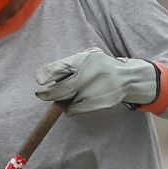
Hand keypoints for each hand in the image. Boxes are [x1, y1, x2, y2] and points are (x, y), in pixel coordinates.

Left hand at [34, 47, 157, 113]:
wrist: (128, 78)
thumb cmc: (99, 67)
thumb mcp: (86, 58)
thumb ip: (67, 66)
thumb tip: (42, 79)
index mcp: (84, 59)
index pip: (61, 66)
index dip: (47, 73)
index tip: (39, 81)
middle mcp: (91, 74)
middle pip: (61, 90)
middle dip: (47, 94)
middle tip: (41, 94)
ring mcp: (96, 90)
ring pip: (67, 101)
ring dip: (62, 100)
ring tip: (71, 93)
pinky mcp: (100, 103)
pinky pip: (75, 110)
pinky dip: (71, 109)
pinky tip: (76, 102)